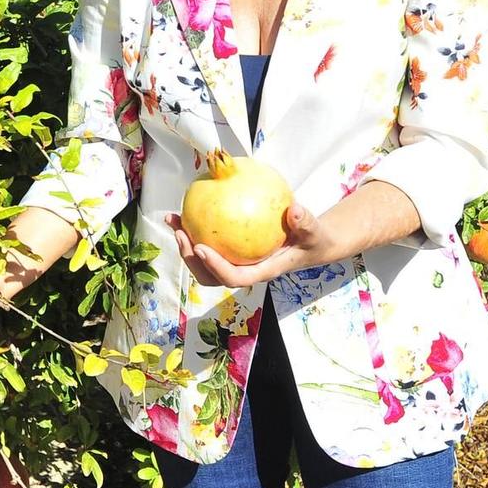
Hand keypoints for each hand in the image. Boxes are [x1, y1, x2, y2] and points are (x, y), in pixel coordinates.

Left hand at [165, 201, 332, 288]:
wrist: (310, 244)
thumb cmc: (311, 239)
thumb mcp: (314, 231)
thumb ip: (305, 222)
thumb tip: (295, 209)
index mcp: (262, 271)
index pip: (235, 277)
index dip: (215, 267)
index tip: (200, 247)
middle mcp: (245, 270)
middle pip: (210, 276)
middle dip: (191, 258)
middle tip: (181, 233)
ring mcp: (236, 263)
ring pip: (203, 263)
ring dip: (185, 244)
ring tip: (174, 220)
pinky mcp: (231, 252)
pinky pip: (209, 244)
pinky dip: (193, 230)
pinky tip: (186, 210)